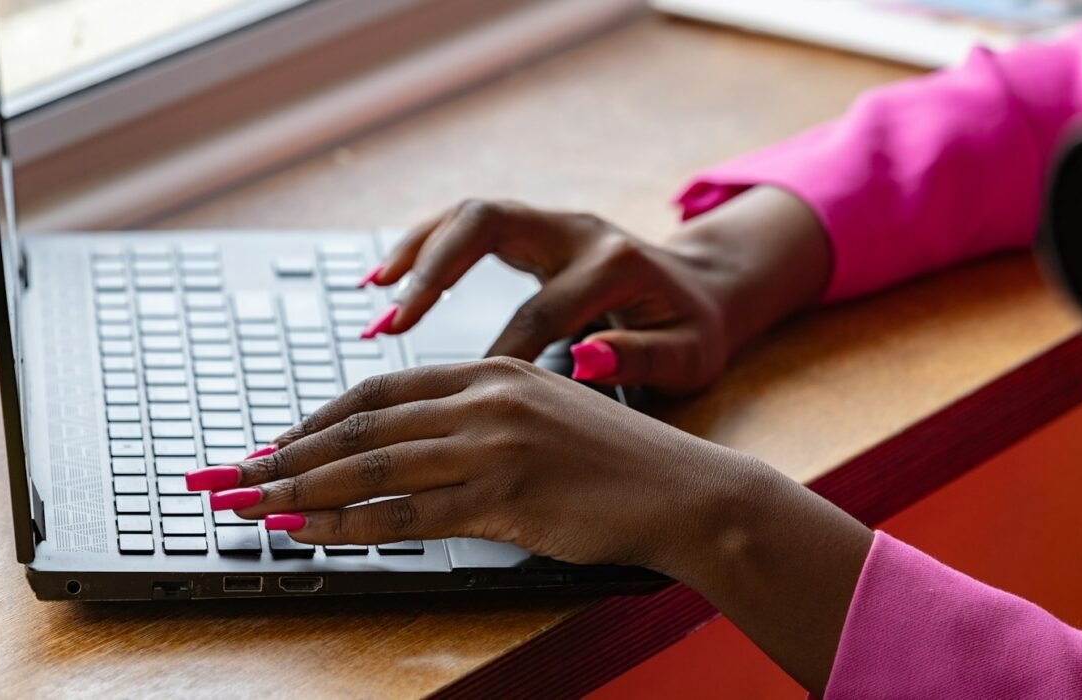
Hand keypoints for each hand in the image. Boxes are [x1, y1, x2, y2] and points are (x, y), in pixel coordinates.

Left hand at [209, 357, 734, 569]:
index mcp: (489, 371)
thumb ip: (476, 420)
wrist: (685, 489)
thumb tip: (408, 451)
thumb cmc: (614, 460)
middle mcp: (483, 399)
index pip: (377, 392)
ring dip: (298, 492)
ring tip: (246, 510)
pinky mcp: (506, 497)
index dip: (314, 420)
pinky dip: (349, 526)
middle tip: (226, 478)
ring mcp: (493, 446)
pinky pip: (407, 514)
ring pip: (371, 470)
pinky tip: (309, 535)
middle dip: (282, 456)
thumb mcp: (542, 413)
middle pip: (359, 428)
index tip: (270, 445)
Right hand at [360, 187, 830, 393]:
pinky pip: (466, 225)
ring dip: (417, 249)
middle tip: (394, 319)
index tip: (466, 403)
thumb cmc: (694, 331)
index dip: (502, 354)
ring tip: (374, 294)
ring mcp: (551, 223)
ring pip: (469, 213)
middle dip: (436, 268)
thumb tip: (586, 359)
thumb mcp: (688, 356)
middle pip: (490, 223)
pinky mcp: (532, 229)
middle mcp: (576, 231)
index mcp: (613, 266)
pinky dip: (423, 247)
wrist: (706, 286)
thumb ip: (641, 358)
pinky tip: (385, 280)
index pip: (542, 309)